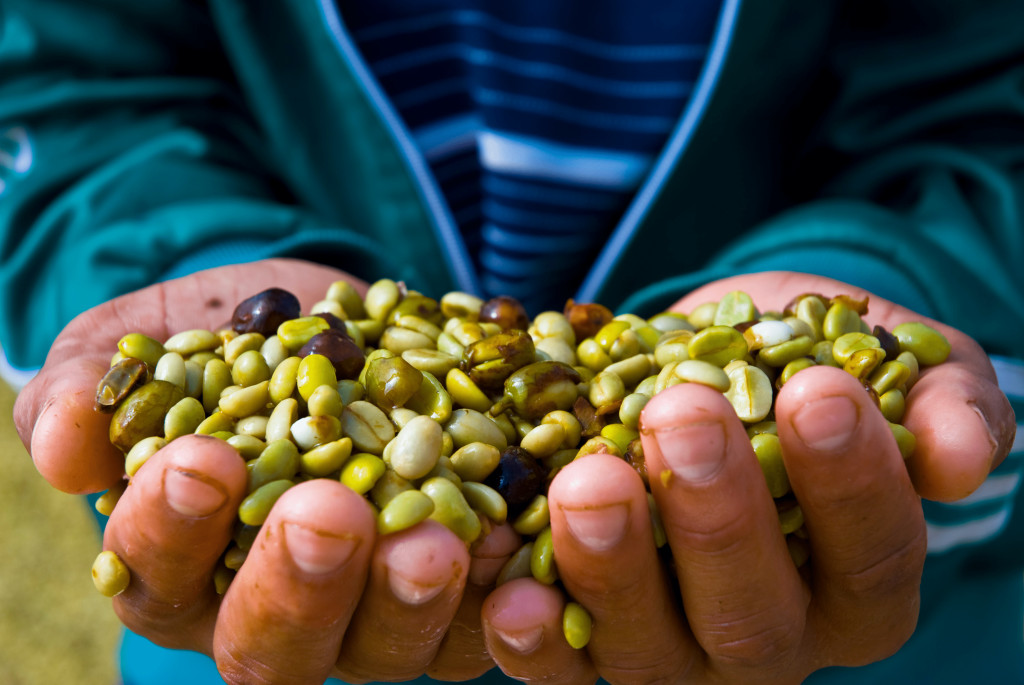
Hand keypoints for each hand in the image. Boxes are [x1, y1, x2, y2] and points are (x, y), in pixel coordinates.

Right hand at [13, 258, 512, 683]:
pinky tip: (518, 538)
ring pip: (387, 646)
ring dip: (411, 603)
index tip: (200, 457)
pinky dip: (507, 588)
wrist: (341, 322)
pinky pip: (486, 617)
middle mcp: (278, 608)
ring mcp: (375, 610)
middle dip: (300, 583)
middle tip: (327, 514)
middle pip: (276, 642)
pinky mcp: (462, 586)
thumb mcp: (154, 336)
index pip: (161, 572)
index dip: (173, 527)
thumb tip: (59, 441)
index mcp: (184, 566)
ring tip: (437, 541)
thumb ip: (99, 384)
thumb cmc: (229, 337)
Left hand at [480, 271, 1014, 683]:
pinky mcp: (587, 641)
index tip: (819, 389)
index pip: (871, 555)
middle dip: (718, 516)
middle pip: (753, 616)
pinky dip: (532, 640)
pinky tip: (506, 595)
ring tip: (588, 480)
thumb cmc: (800, 364)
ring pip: (650, 651)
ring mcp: (673, 650)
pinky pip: (560, 668)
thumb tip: (966, 457)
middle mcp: (770, 637)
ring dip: (614, 569)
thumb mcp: (881, 359)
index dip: (852, 481)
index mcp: (855, 583)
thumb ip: (940, 401)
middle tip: (683, 416)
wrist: (698, 366)